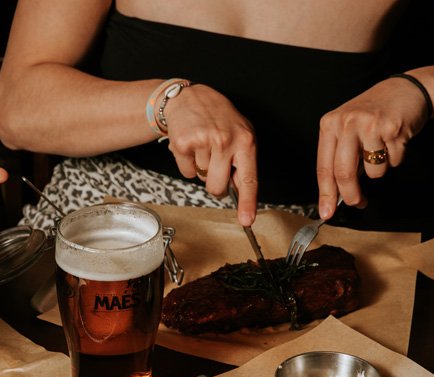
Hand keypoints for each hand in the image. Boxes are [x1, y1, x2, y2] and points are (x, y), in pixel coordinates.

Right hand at [164, 84, 258, 225]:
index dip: (248, 203)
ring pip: (200, 178)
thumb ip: (242, 161)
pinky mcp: (184, 144)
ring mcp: (204, 141)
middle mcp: (226, 141)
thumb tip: (239, 192)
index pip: (248, 179)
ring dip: (199, 167)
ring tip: (201, 145)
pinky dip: (185, 163)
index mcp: (246, 140)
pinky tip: (190, 146)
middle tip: (212, 164)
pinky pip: (186, 172)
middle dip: (213, 184)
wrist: (189, 98)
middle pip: (217, 187)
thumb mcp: (238, 133)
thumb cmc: (216, 118)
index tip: (247, 221)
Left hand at [316, 77, 427, 219]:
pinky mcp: (392, 128)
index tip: (326, 212)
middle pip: (343, 173)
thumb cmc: (374, 112)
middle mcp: (347, 123)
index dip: (325, 194)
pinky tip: (394, 141)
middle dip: (351, 195)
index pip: (323, 167)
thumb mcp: (348, 128)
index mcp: (330, 124)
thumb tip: (337, 193)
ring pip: (372, 171)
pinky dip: (395, 158)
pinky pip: (393, 162)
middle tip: (358, 203)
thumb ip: (340, 156)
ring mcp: (369, 125)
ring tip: (382, 150)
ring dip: (379, 170)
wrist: (408, 89)